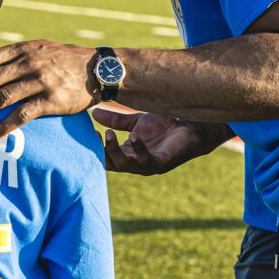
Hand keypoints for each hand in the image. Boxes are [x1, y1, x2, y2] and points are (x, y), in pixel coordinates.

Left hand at [0, 40, 96, 138]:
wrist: (99, 69)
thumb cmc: (64, 59)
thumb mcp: (39, 49)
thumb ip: (14, 57)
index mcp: (23, 49)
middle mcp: (29, 64)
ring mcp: (40, 82)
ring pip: (2, 97)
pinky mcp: (52, 101)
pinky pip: (22, 115)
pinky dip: (4, 126)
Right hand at [92, 108, 216, 174]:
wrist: (189, 126)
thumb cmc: (163, 126)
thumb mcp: (135, 122)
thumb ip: (116, 120)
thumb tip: (94, 112)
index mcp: (127, 154)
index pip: (105, 156)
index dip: (95, 146)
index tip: (88, 132)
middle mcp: (135, 163)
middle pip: (111, 163)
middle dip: (101, 150)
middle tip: (96, 134)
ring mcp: (148, 165)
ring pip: (125, 165)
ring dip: (115, 151)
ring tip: (109, 134)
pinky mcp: (162, 163)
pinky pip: (146, 160)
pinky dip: (138, 149)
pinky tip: (133, 137)